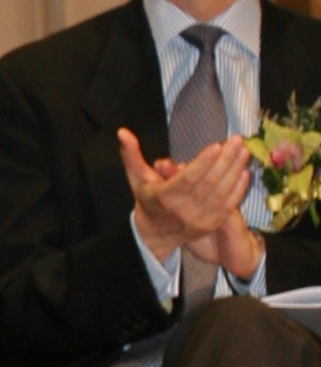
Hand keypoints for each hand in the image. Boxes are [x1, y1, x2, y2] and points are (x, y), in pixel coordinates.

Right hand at [118, 129, 262, 283]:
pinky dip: (238, 190)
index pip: (188, 178)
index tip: (216, 145)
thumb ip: (131, 154)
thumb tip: (122, 132)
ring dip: (235, 171)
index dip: (203, 163)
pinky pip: (228, 206)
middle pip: (209, 183)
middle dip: (226, 160)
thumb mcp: (136, 177)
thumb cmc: (147, 199)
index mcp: (165, 197)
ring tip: (244, 151)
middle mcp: (183, 210)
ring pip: (221, 193)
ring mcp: (199, 220)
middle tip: (237, 140)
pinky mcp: (210, 225)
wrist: (155, 234)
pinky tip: (245, 173)